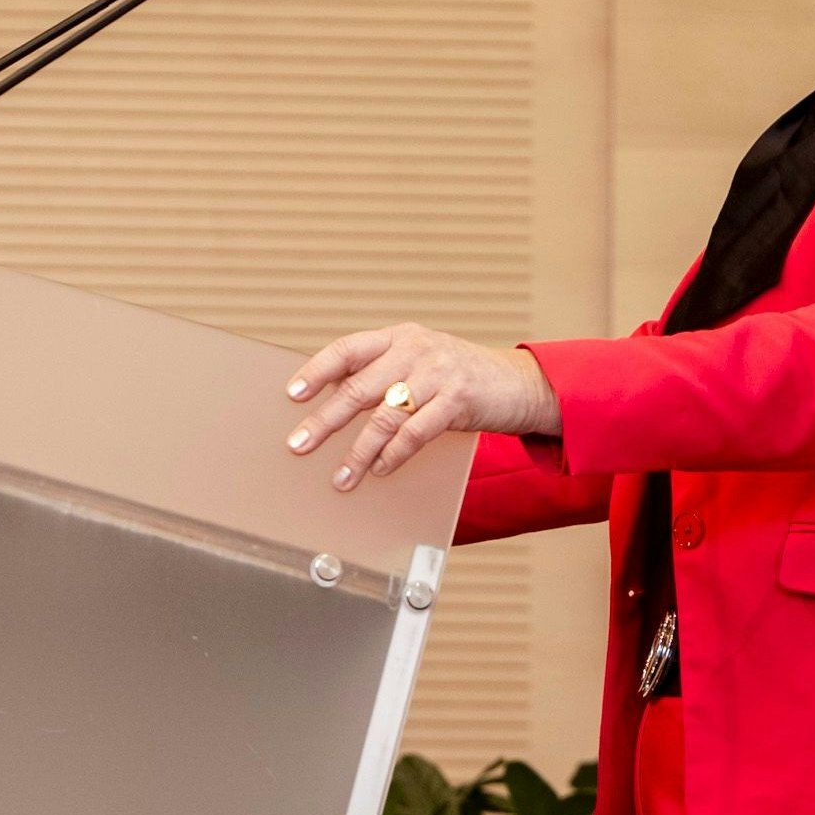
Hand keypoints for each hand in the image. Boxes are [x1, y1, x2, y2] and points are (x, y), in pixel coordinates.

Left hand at [285, 323, 562, 490]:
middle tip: (299, 444)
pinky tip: (381, 470)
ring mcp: (438, 373)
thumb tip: (336, 403)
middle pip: (358, 388)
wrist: (522, 384)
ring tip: (342, 477)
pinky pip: (415, 432)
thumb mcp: (424, 363)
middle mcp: (415, 349)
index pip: (347, 349)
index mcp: (400, 337)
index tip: (292, 394)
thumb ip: (386, 374)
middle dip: (324, 420)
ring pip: (384, 416)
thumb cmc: (465, 379)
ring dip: (358, 451)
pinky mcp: (458, 399)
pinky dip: (394, 455)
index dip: (317, 371)